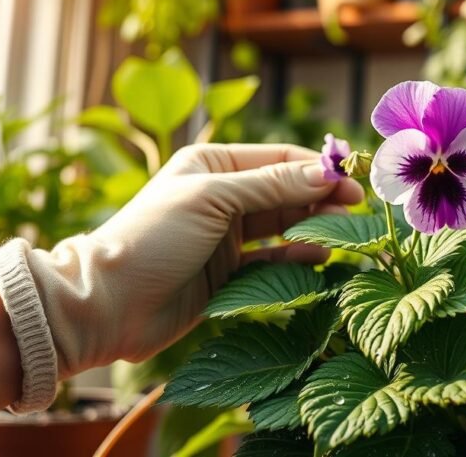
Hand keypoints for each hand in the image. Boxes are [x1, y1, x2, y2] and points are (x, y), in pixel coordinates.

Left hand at [27, 143, 362, 376]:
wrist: (106, 305)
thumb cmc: (152, 239)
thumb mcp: (213, 201)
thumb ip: (273, 187)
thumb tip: (327, 173)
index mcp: (213, 166)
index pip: (281, 159)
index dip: (319, 169)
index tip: (355, 182)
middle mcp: (222, 196)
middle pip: (287, 192)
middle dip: (323, 200)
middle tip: (358, 214)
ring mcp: (225, 235)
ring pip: (284, 227)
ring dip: (314, 230)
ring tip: (343, 239)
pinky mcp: (227, 272)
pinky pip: (273, 262)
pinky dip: (297, 261)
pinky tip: (320, 261)